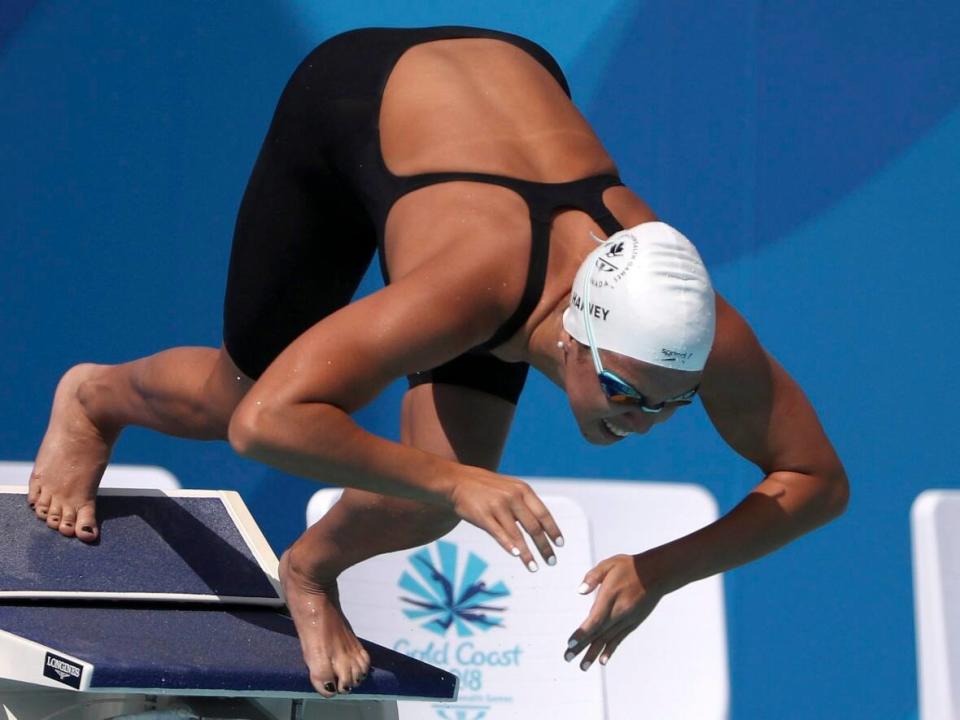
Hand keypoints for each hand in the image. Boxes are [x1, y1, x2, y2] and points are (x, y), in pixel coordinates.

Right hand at [449, 468, 563, 571]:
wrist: (457, 481)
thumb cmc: (487, 488)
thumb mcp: (510, 488)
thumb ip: (525, 503)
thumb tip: (543, 527)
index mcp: (522, 489)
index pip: (543, 513)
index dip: (553, 530)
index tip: (560, 544)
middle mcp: (512, 497)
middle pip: (533, 527)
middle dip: (544, 546)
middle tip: (551, 561)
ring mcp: (497, 506)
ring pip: (517, 535)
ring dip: (527, 554)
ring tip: (535, 567)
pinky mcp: (483, 516)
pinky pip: (499, 534)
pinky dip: (509, 545)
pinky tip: (517, 556)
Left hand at [564, 553, 663, 669]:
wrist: (657, 573)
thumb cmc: (629, 567)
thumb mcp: (609, 564)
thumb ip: (592, 577)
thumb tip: (579, 591)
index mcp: (611, 596)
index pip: (595, 619)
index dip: (583, 632)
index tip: (571, 643)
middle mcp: (620, 612)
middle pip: (598, 633)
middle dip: (582, 646)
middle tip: (567, 657)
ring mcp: (627, 619)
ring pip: (608, 639)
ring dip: (594, 653)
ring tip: (582, 666)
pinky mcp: (633, 623)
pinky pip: (619, 638)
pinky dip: (610, 650)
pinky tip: (602, 660)